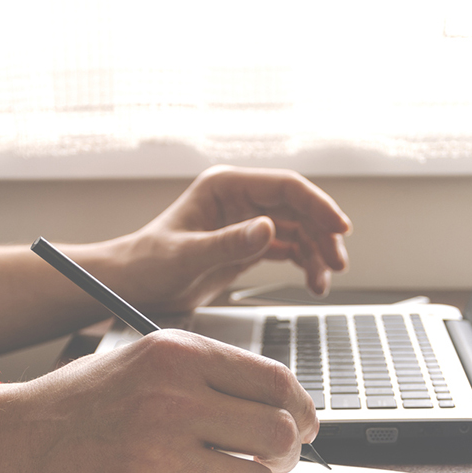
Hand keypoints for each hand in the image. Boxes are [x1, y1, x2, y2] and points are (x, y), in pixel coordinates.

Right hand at [0, 329, 317, 472]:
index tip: (305, 424)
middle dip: (286, 453)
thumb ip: (218, 375)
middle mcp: (169, 403)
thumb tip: (289, 407)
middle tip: (270, 458)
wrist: (10, 446)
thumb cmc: (86, 403)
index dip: (303, 409)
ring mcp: (153, 460)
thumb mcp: (151, 359)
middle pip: (279, 435)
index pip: (276, 382)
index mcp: (178, 357)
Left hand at [108, 165, 351, 311]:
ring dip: (317, 253)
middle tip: (337, 264)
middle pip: (299, 208)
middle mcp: (241, 199)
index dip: (318, 205)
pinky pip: (289, 247)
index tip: (340, 228)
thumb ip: (228, 244)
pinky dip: (305, 264)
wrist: (131, 286)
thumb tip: (269, 229)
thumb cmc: (148, 265)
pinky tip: (312, 282)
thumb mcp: (186, 257)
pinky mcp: (248, 243)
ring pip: (299, 229)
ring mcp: (247, 220)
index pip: (286, 187)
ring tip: (321, 284)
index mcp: (226, 187)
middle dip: (323, 235)